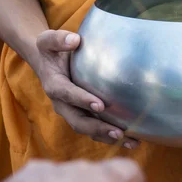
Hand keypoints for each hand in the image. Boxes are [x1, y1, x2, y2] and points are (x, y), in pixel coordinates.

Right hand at [34, 30, 138, 148]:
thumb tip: (75, 40)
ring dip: (109, 137)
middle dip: (98, 128)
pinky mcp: (84, 115)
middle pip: (79, 121)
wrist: (48, 63)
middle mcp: (62, 104)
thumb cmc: (53, 50)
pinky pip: (97, 130)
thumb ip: (59, 39)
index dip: (82, 100)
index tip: (100, 105)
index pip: (68, 94)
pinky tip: (133, 140)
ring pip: (89, 130)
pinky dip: (113, 137)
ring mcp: (73, 112)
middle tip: (118, 132)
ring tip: (131, 141)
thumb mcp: (49, 40)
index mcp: (54, 86)